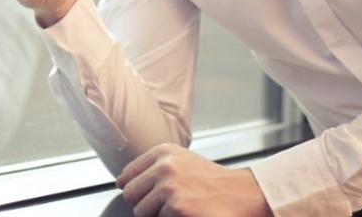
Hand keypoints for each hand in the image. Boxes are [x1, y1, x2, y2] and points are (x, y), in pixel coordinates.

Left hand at [117, 144, 270, 216]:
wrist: (240, 194)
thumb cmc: (210, 181)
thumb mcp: (181, 161)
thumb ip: (153, 167)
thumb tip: (121, 182)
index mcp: (163, 151)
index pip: (127, 175)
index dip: (134, 190)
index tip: (145, 195)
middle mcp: (164, 166)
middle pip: (130, 195)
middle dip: (144, 204)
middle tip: (167, 205)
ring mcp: (169, 187)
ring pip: (140, 212)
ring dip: (157, 215)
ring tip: (179, 208)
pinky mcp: (176, 208)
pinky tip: (188, 213)